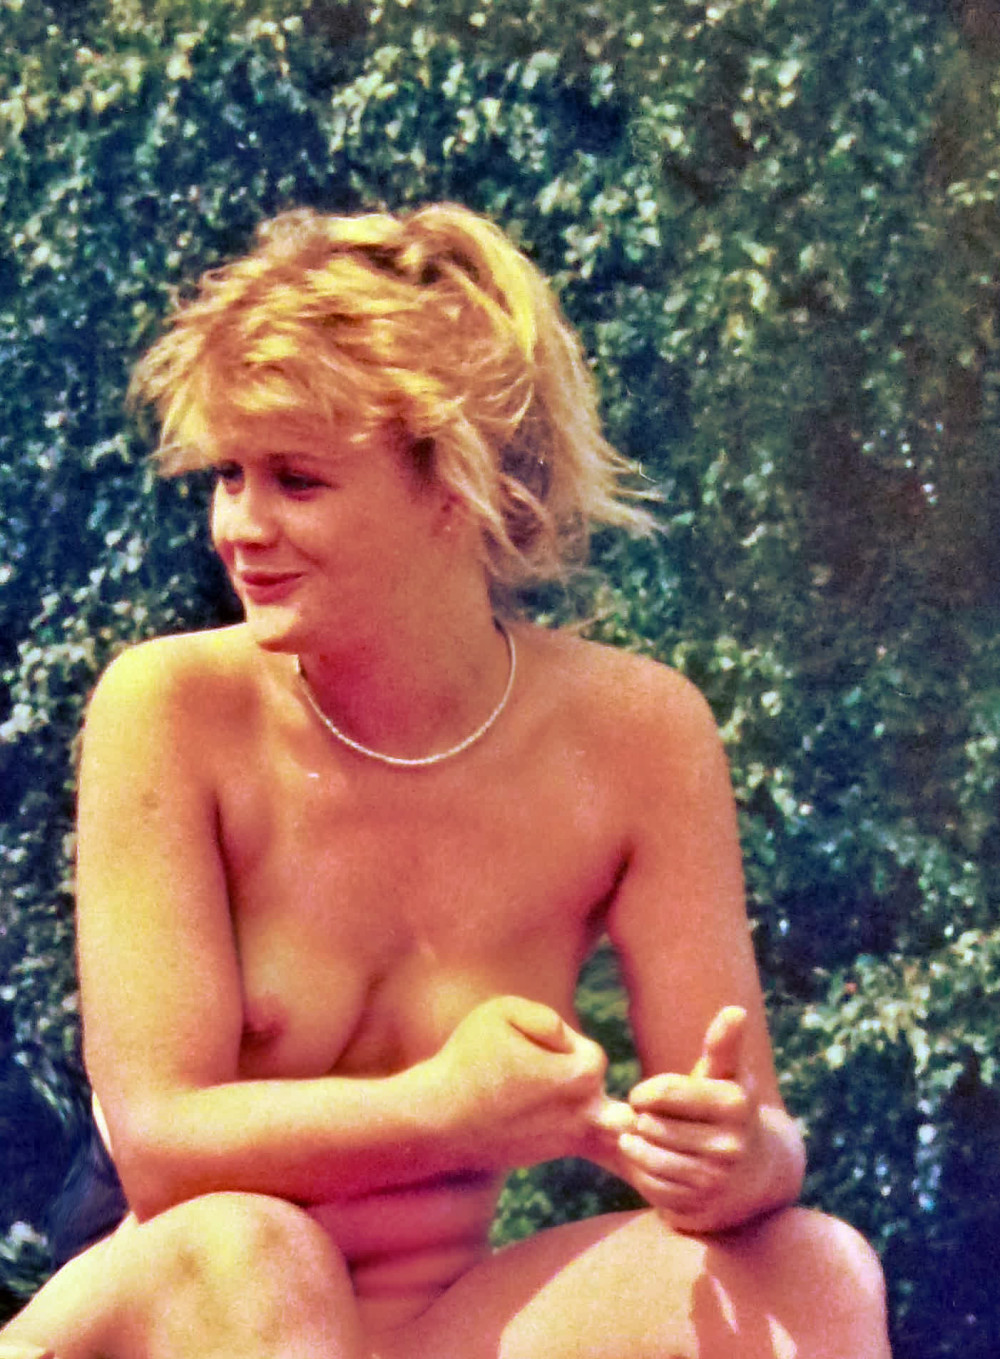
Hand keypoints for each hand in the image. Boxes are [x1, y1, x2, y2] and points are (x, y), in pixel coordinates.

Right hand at [434, 995, 632, 1170]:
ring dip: (607, 1119)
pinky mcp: (548, 1156)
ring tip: (605, 1122)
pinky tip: (620, 1156)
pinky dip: (606, 1152)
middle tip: (536, 1075)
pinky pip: (591, 1153)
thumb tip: (569, 1038)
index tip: (531, 1048)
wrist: (437, 1119)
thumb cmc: (467, 1058)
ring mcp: (565, 1142)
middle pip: (602, 1091)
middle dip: (580, 1077)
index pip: (592, 1056)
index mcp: (577, 1079)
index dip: (565, 1045)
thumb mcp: (501, 1012)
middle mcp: (581, 1117)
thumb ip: (547, 1017)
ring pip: (608, 1130)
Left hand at [616, 1006, 761, 1232]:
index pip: (665, 1093)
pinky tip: (650, 1163)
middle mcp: (730, 1145)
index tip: (642, 1095)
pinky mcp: (700, 1207)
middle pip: (653, 1125)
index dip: (645, 1093)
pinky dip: (643, 1174)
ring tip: (639, 1137)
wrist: (756, 1175)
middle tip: (643, 1119)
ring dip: (636, 1145)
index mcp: (735, 1104)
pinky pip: (651, 1187)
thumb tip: (735, 1010)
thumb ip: (723, 1045)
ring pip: (649, 1156)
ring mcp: (716, 1180)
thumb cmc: (729, 1113)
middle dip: (641, 1120)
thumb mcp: (727, 1079)